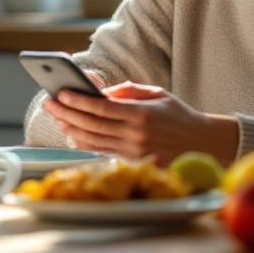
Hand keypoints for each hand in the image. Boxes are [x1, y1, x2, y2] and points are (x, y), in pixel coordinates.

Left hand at [43, 81, 236, 164]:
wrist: (203, 143)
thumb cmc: (178, 115)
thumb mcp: (156, 94)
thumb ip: (126, 91)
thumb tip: (98, 92)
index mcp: (141, 114)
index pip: (101, 107)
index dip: (78, 101)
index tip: (61, 94)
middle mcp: (135, 134)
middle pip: (92, 124)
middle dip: (67, 113)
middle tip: (50, 104)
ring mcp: (133, 151)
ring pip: (93, 140)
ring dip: (71, 129)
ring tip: (57, 118)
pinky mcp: (133, 161)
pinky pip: (102, 151)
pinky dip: (84, 143)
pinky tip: (72, 134)